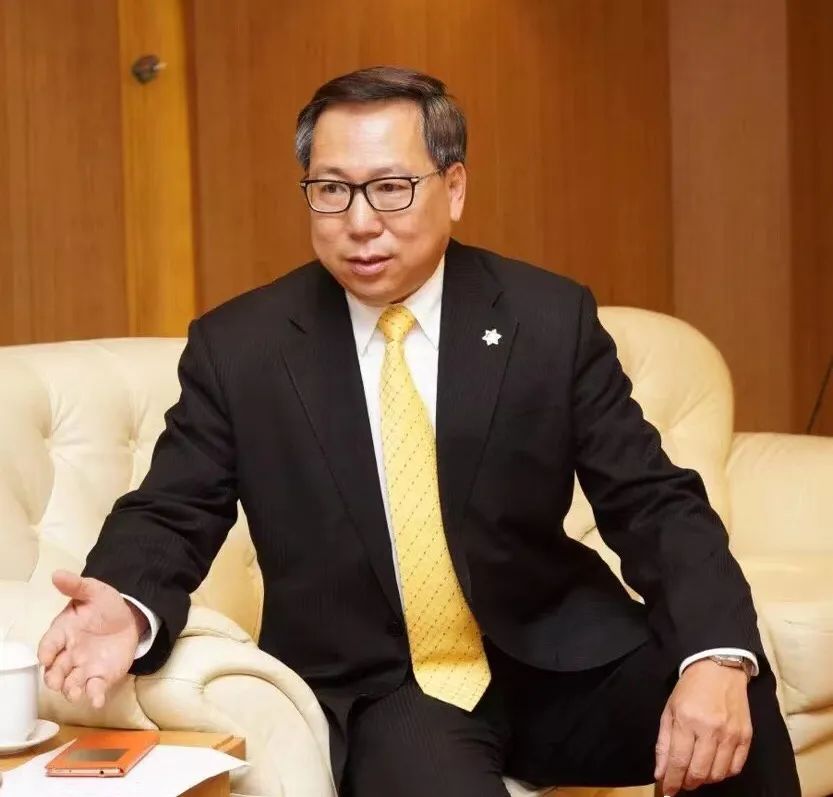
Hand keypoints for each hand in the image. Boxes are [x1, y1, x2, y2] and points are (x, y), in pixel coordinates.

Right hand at [37, 570, 148, 708]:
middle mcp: (69, 653)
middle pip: (55, 671)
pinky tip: (97, 700)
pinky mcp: (101, 675)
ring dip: (71, 690)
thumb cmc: (105, 606)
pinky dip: (94, 696)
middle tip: (58, 682)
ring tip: (75, 693)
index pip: (49, 644)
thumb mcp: (94, 591)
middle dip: (54, 678)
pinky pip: (95, 688)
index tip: (46, 657)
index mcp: (63, 632)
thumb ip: (76, 586)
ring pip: (71, 683)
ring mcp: (84, 667)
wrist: (129, 617)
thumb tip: (57, 574)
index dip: (46, 651)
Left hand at [654, 658, 752, 794]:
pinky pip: (735, 767)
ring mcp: (731, 734)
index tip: (668, 791)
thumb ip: (664, 743)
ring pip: (718, 774)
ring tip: (696, 774)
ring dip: (704, 780)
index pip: (679, 761)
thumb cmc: (689, 690)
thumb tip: (660, 773)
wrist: (718, 670)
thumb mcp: (669, 710)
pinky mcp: (746, 737)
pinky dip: (723, 773)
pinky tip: (714, 768)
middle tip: (681, 782)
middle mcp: (710, 730)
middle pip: (699, 772)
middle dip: (687, 783)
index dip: (672, 781)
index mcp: (687, 720)